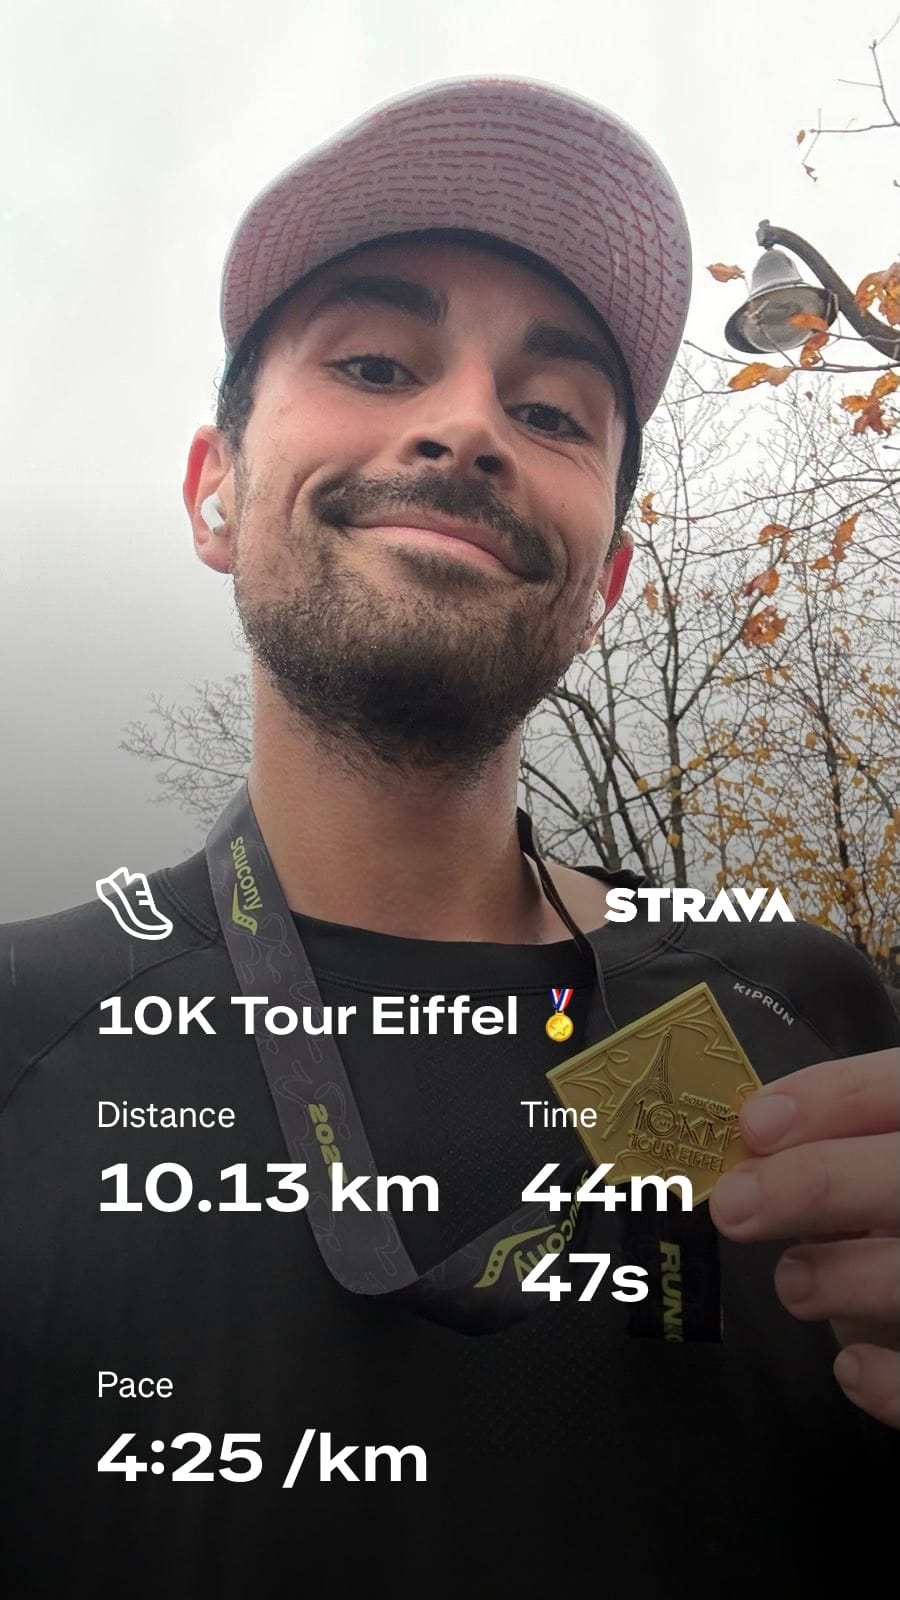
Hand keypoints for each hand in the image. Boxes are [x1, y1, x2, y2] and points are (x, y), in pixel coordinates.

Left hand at [709, 1047, 899, 1428]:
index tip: (755, 1123)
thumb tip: (756, 1144)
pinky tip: (851, 1367)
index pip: (898, 1087)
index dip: (831, 1098)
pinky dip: (889, 1380)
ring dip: (841, 1279)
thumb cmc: (893, 1213)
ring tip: (795, 1283)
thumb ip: (842, 1143)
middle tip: (736, 1205)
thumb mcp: (880, 1163)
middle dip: (816, 1185)